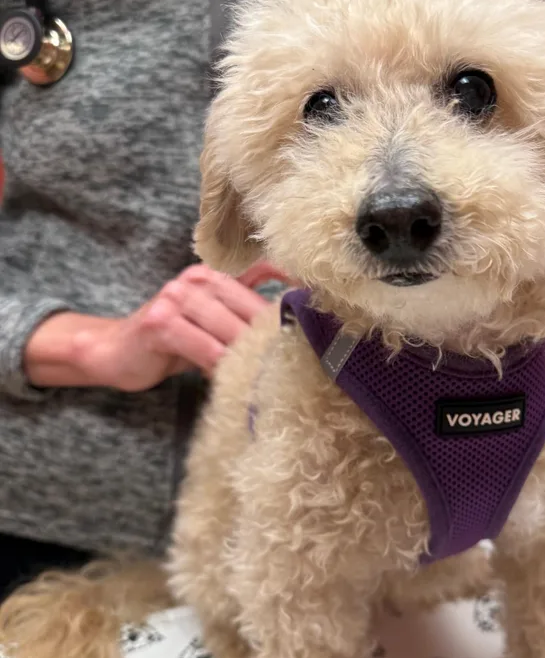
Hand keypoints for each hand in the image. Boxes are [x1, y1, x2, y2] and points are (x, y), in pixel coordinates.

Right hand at [25, 262, 289, 391]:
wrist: (115, 351)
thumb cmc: (172, 341)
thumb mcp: (212, 324)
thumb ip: (244, 317)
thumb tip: (294, 327)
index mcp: (213, 276)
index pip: (262, 287)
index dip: (287, 311)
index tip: (316, 326)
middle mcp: (196, 280)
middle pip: (250, 313)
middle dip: (271, 342)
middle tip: (294, 365)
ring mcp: (176, 298)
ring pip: (231, 333)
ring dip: (249, 359)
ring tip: (265, 378)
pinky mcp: (160, 323)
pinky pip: (205, 349)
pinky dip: (221, 368)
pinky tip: (231, 381)